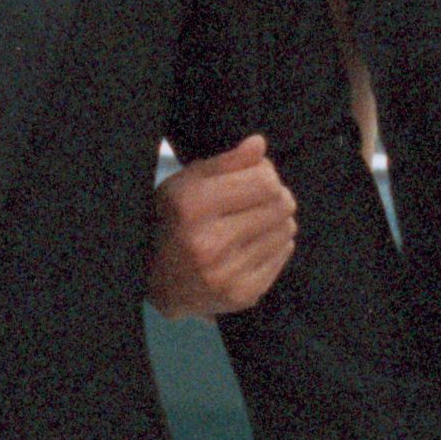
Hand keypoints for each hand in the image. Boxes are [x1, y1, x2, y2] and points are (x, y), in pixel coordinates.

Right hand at [148, 134, 296, 319]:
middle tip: (260, 198)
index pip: (264, 182)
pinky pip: (283, 254)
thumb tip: (259, 144)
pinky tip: (254, 243)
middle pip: (280, 205)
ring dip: (276, 220)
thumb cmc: (171, 222)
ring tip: (254, 221)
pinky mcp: (242, 295)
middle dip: (275, 196)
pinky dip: (275, 244)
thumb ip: (225, 162)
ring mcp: (227, 274)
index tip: (255, 175)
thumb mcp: (184, 184)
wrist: (155, 283)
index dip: (265, 173)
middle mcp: (209, 243)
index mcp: (192, 207)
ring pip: (285, 229)